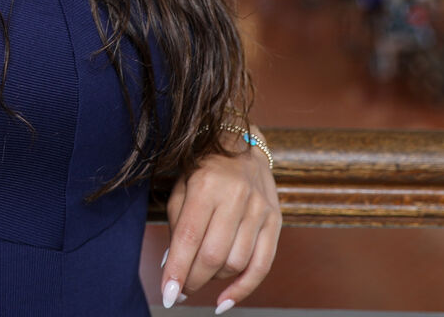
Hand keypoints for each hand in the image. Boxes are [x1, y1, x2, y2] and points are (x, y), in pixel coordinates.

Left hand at [157, 129, 280, 311]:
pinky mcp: (276, 220)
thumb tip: (172, 269)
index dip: (177, 271)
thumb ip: (176, 226)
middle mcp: (236, 197)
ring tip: (200, 278)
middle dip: (192, 280)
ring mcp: (260, 209)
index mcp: (206, 185)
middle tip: (180, 290)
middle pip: (214, 255)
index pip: (189, 238)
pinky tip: (225, 300)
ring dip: (213, 280)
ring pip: (236, 263)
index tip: (168, 294)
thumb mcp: (181, 187)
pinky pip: (263, 265)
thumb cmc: (203, 166)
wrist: (240, 142)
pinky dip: (243, 288)